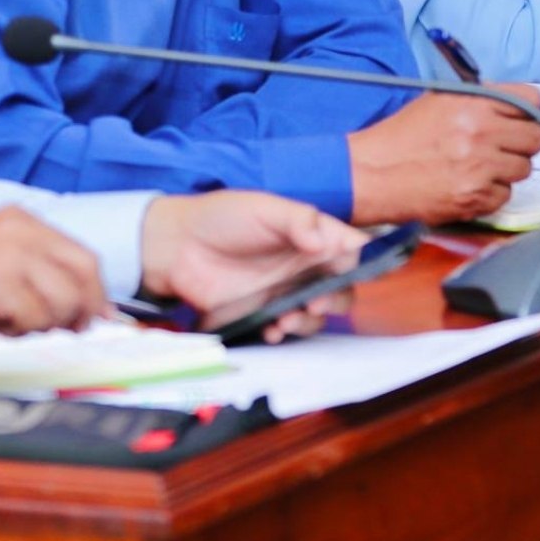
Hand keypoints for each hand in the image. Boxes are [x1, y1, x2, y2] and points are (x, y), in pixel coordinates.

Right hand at [0, 206, 112, 336]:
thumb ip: (41, 271)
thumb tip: (94, 308)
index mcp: (22, 220)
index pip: (83, 255)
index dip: (95, 290)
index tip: (95, 316)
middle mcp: (20, 231)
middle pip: (82, 275)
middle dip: (81, 309)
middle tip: (68, 329)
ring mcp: (9, 257)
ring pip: (61, 302)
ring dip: (42, 323)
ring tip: (11, 320)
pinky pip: (33, 319)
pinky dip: (17, 330)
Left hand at [139, 191, 366, 340]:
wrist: (175, 247)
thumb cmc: (222, 218)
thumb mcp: (263, 208)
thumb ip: (299, 221)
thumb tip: (326, 244)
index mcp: (312, 236)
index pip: (352, 249)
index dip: (365, 261)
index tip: (361, 271)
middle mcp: (305, 266)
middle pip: (342, 288)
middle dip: (337, 299)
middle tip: (317, 302)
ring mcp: (285, 292)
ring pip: (318, 314)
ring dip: (311, 321)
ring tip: (288, 318)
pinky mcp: (264, 313)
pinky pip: (288, 329)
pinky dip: (286, 333)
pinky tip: (272, 328)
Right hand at [346, 85, 539, 223]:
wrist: (372, 174)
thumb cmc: (402, 136)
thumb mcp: (439, 101)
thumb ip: (479, 99)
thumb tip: (515, 106)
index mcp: (474, 102)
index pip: (532, 100)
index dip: (528, 111)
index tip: (518, 120)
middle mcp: (482, 132)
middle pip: (536, 138)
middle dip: (522, 143)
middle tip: (504, 147)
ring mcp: (480, 168)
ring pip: (524, 170)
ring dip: (506, 170)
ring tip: (480, 168)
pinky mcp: (475, 198)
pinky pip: (504, 196)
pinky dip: (490, 194)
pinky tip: (468, 186)